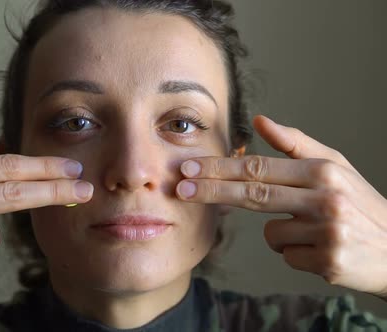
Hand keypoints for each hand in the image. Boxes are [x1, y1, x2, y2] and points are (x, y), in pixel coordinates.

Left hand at [176, 115, 386, 296]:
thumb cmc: (358, 202)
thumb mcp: (335, 166)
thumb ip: (295, 143)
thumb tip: (259, 121)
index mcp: (324, 171)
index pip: (259, 167)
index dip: (220, 168)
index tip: (190, 167)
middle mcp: (326, 198)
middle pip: (254, 194)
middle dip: (213, 191)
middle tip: (181, 189)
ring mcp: (328, 232)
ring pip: (271, 234)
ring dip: (282, 234)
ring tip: (313, 230)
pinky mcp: (329, 262)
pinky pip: (288, 256)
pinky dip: (297, 253)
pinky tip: (321, 248)